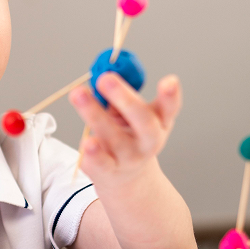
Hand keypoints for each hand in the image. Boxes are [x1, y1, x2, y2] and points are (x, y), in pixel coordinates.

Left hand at [68, 72, 181, 187]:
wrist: (125, 179)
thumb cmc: (126, 136)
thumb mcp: (128, 114)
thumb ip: (119, 94)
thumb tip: (101, 69)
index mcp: (158, 122)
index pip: (168, 108)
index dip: (170, 96)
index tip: (169, 81)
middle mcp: (148, 141)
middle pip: (143, 121)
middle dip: (125, 98)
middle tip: (105, 78)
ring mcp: (129, 158)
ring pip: (114, 137)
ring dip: (95, 114)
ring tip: (79, 94)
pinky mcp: (109, 171)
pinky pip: (100, 163)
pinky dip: (93, 153)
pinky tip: (88, 143)